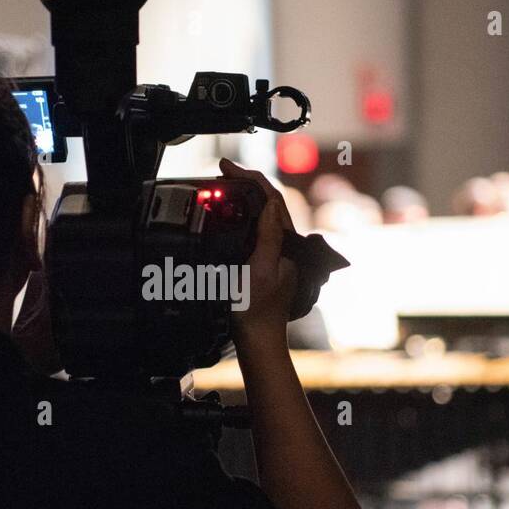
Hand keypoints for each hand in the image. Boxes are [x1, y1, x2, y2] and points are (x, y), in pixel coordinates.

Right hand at [218, 158, 298, 343]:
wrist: (257, 340)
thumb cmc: (258, 311)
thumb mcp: (262, 270)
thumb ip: (269, 236)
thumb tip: (269, 203)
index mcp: (286, 244)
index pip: (272, 199)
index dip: (251, 178)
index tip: (227, 168)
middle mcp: (282, 247)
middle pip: (267, 203)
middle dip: (246, 183)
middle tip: (222, 171)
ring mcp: (272, 256)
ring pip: (259, 217)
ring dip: (242, 198)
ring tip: (222, 185)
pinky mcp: (260, 265)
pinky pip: (251, 233)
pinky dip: (238, 218)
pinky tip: (225, 218)